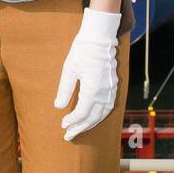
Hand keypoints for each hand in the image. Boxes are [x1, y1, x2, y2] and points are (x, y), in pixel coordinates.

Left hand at [54, 8, 120, 140]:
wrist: (100, 37)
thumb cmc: (82, 50)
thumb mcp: (69, 69)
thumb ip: (64, 90)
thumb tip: (59, 107)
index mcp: (93, 89)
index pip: (82, 113)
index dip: (72, 121)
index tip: (63, 125)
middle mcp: (105, 93)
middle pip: (93, 118)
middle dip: (80, 128)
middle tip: (68, 135)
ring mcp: (111, 90)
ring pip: (102, 114)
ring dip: (90, 124)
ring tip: (79, 129)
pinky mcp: (114, 86)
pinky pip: (108, 107)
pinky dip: (99, 115)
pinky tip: (92, 117)